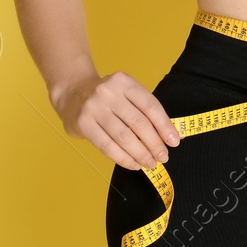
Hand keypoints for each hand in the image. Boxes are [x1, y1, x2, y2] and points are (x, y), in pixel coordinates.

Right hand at [53, 71, 181, 170]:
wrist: (71, 92)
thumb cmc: (107, 97)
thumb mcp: (126, 93)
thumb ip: (146, 111)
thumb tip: (172, 134)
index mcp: (124, 82)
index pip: (150, 106)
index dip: (164, 125)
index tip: (174, 141)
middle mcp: (108, 93)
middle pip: (138, 123)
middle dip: (154, 143)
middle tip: (163, 156)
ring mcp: (94, 108)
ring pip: (123, 136)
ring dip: (140, 153)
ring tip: (150, 163)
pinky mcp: (83, 123)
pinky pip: (107, 145)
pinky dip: (123, 157)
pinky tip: (133, 164)